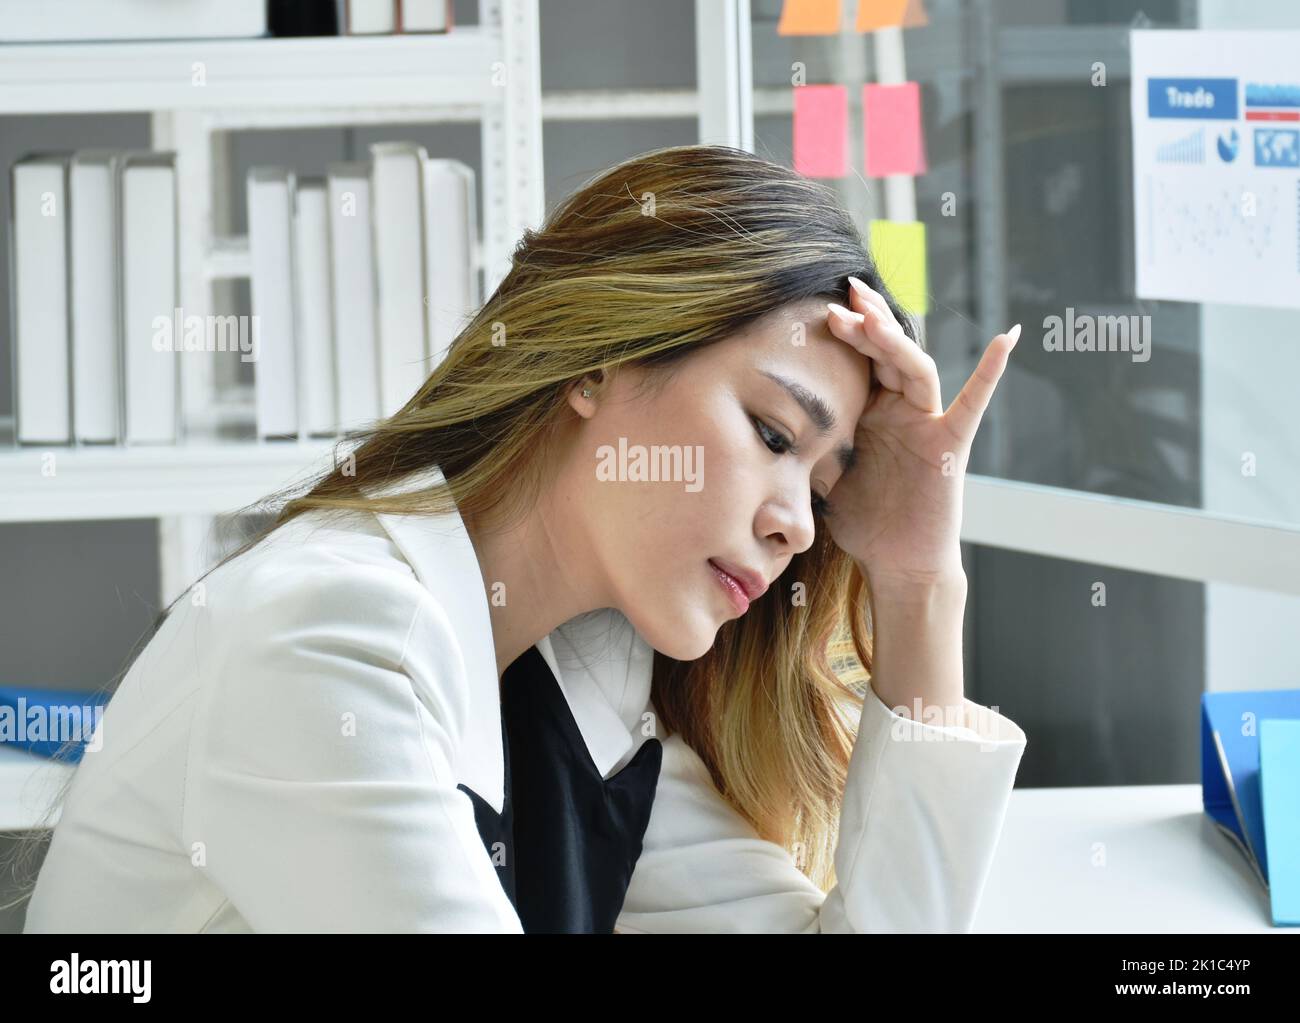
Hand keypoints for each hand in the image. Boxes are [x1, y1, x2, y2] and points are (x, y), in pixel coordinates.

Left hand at [821, 276, 1018, 588]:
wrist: (897, 562)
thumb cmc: (863, 522)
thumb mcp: (822, 474)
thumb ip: (806, 442)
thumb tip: (763, 421)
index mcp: (870, 412)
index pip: (859, 360)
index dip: (845, 332)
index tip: (820, 305)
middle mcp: (900, 410)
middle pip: (887, 353)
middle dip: (867, 323)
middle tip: (845, 293)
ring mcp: (928, 423)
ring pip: (915, 369)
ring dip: (894, 340)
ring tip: (872, 315)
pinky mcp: (950, 444)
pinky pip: (972, 403)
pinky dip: (990, 371)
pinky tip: (1007, 337)